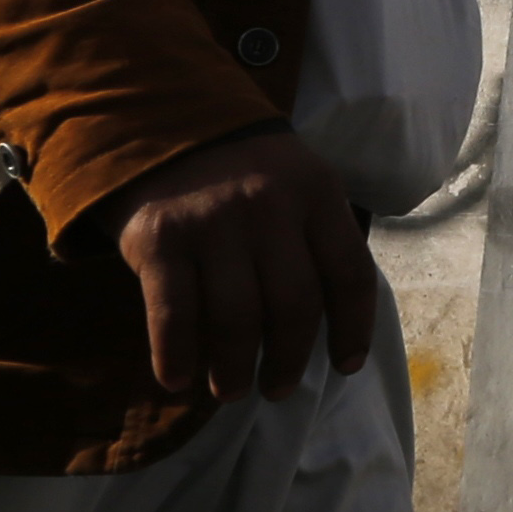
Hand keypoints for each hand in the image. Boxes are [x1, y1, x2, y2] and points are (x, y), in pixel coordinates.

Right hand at [103, 129, 378, 399]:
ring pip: (236, 319)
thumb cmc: (246, 173)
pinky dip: (176, 355)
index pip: (350, 273)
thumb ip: (320, 241)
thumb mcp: (301, 185)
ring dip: (235, 369)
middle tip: (278, 387)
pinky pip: (172, 313)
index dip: (353, 329)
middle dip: (289, 361)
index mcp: (317, 193)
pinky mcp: (159, 237)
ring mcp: (212, 221)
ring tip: (232, 389)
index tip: (345, 365)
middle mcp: (269, 206)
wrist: (165, 122)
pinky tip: (178, 379)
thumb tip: (335, 331)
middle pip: (294, 306)